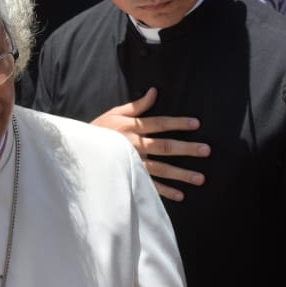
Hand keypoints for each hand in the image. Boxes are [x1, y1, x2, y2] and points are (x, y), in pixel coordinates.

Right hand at [92, 87, 208, 201]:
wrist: (79, 151)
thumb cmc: (99, 130)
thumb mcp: (115, 113)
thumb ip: (137, 105)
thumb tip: (154, 92)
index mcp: (132, 128)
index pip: (159, 124)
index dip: (178, 123)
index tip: (196, 124)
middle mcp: (135, 146)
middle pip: (165, 147)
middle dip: (186, 149)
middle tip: (206, 150)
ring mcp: (133, 164)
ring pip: (161, 169)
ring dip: (181, 174)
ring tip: (200, 178)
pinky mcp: (129, 177)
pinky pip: (149, 186)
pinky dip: (164, 192)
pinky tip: (181, 195)